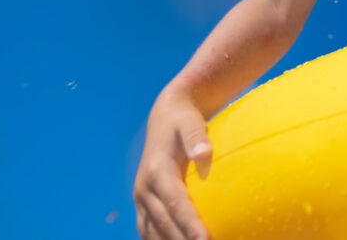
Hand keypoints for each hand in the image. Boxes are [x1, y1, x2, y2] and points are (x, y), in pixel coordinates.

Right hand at [133, 93, 213, 239]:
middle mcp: (144, 189)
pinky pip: (148, 230)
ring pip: (152, 232)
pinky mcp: (144, 204)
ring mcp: (141, 199)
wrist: (164, 118)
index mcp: (157, 172)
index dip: (189, 224)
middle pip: (164, 224)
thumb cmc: (183, 121)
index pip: (175, 204)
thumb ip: (196, 137)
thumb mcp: (190, 123)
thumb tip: (204, 153)